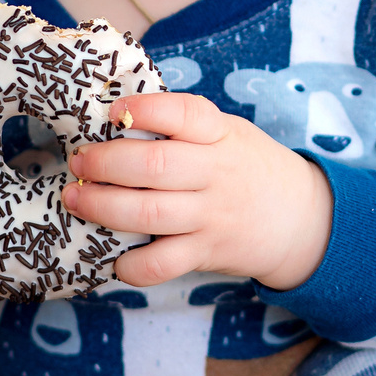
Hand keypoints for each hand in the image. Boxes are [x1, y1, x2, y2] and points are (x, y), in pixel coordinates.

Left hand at [62, 92, 332, 289]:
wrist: (300, 218)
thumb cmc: (248, 166)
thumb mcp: (229, 133)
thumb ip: (185, 126)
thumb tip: (117, 117)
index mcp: (221, 135)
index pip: (184, 115)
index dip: (146, 110)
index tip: (114, 112)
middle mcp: (216, 174)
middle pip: (154, 165)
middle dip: (104, 163)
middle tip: (79, 161)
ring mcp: (211, 216)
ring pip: (149, 213)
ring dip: (103, 206)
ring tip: (75, 197)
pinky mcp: (206, 252)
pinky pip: (162, 264)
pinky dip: (131, 265)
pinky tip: (113, 256)